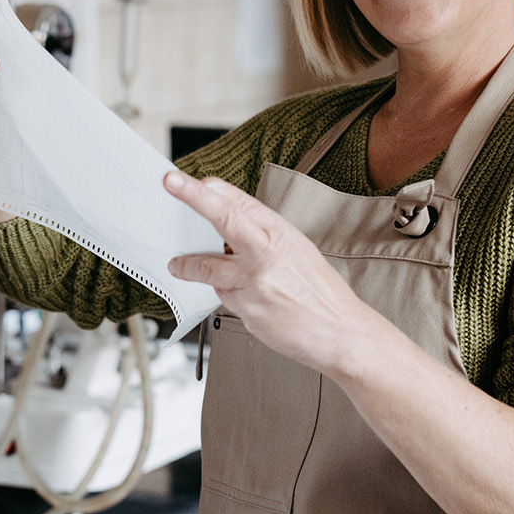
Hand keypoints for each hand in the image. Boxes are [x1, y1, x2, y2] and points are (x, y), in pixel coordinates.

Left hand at [164, 170, 373, 374]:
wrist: (342, 333)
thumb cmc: (321, 291)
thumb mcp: (297, 248)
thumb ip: (260, 231)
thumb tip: (224, 210)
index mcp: (281, 234)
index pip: (238, 203)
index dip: (206, 189)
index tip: (182, 179)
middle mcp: (267, 255)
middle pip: (224, 219)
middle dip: (194, 198)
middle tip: (171, 185)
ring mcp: (255, 284)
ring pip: (208, 268)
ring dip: (188, 265)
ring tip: (177, 264)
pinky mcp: (247, 312)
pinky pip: (223, 297)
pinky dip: (226, 293)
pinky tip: (244, 297)